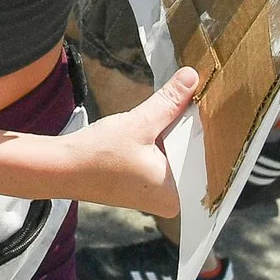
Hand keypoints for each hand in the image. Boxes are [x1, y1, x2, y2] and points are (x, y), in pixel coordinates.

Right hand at [61, 67, 199, 215]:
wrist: (61, 168)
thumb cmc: (98, 155)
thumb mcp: (139, 123)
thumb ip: (169, 102)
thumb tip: (192, 76)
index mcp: (177, 195)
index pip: (208, 160)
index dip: (211, 130)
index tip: (218, 105)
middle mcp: (172, 202)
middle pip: (194, 157)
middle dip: (193, 129)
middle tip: (204, 97)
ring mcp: (158, 196)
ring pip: (179, 157)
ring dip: (178, 134)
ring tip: (186, 104)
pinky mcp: (145, 187)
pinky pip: (166, 161)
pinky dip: (165, 142)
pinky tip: (163, 122)